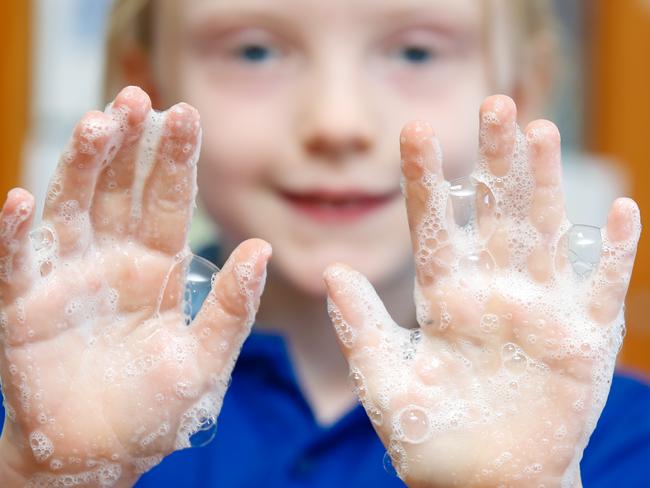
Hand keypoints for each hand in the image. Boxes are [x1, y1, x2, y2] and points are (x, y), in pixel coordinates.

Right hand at [0, 86, 270, 486]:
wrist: (103, 455)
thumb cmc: (158, 409)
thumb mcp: (206, 358)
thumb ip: (231, 306)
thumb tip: (262, 249)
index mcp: (158, 267)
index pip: (167, 200)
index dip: (175, 159)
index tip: (186, 113)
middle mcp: (113, 260)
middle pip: (118, 190)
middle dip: (128, 145)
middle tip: (137, 97)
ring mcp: (68, 278)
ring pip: (72, 208)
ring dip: (80, 166)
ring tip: (96, 124)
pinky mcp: (25, 308)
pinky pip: (16, 264)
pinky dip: (16, 233)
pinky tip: (23, 199)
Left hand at [324, 95, 639, 487]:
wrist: (481, 482)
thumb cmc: (430, 437)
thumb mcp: (385, 384)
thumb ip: (361, 328)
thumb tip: (332, 271)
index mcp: (443, 297)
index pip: (433, 225)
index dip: (424, 179)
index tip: (413, 129)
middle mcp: (491, 291)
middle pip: (493, 213)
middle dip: (494, 160)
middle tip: (493, 102)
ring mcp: (538, 309)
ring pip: (545, 233)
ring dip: (546, 184)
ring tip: (541, 130)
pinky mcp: (581, 339)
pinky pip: (602, 287)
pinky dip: (614, 252)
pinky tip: (623, 209)